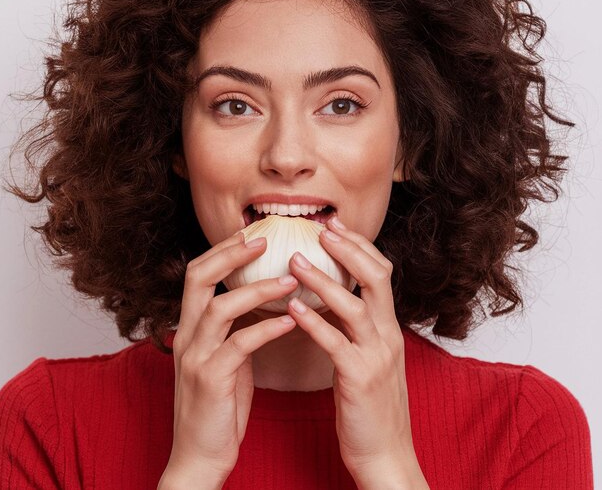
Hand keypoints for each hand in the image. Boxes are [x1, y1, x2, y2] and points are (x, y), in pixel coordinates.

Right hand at [160, 231, 298, 484]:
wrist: (200, 456)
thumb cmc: (219, 405)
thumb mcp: (224, 358)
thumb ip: (234, 328)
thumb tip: (262, 299)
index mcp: (189, 328)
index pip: (197, 274)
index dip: (221, 250)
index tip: (249, 235)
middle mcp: (186, 336)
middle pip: (198, 278)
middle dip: (230, 254)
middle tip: (264, 240)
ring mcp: (195, 357)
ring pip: (221, 308)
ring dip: (257, 289)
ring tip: (291, 280)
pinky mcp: (210, 380)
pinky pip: (240, 345)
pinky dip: (267, 328)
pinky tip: (291, 321)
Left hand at [286, 216, 427, 488]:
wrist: (387, 455)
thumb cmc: (370, 406)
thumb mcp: (371, 358)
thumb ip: (358, 328)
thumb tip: (332, 300)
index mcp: (389, 328)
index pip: (381, 273)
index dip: (360, 245)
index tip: (335, 226)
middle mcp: (388, 336)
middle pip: (376, 278)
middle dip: (349, 249)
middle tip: (322, 229)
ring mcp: (376, 356)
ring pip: (354, 305)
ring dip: (323, 279)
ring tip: (295, 261)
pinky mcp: (359, 379)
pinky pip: (335, 343)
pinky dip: (313, 321)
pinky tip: (292, 307)